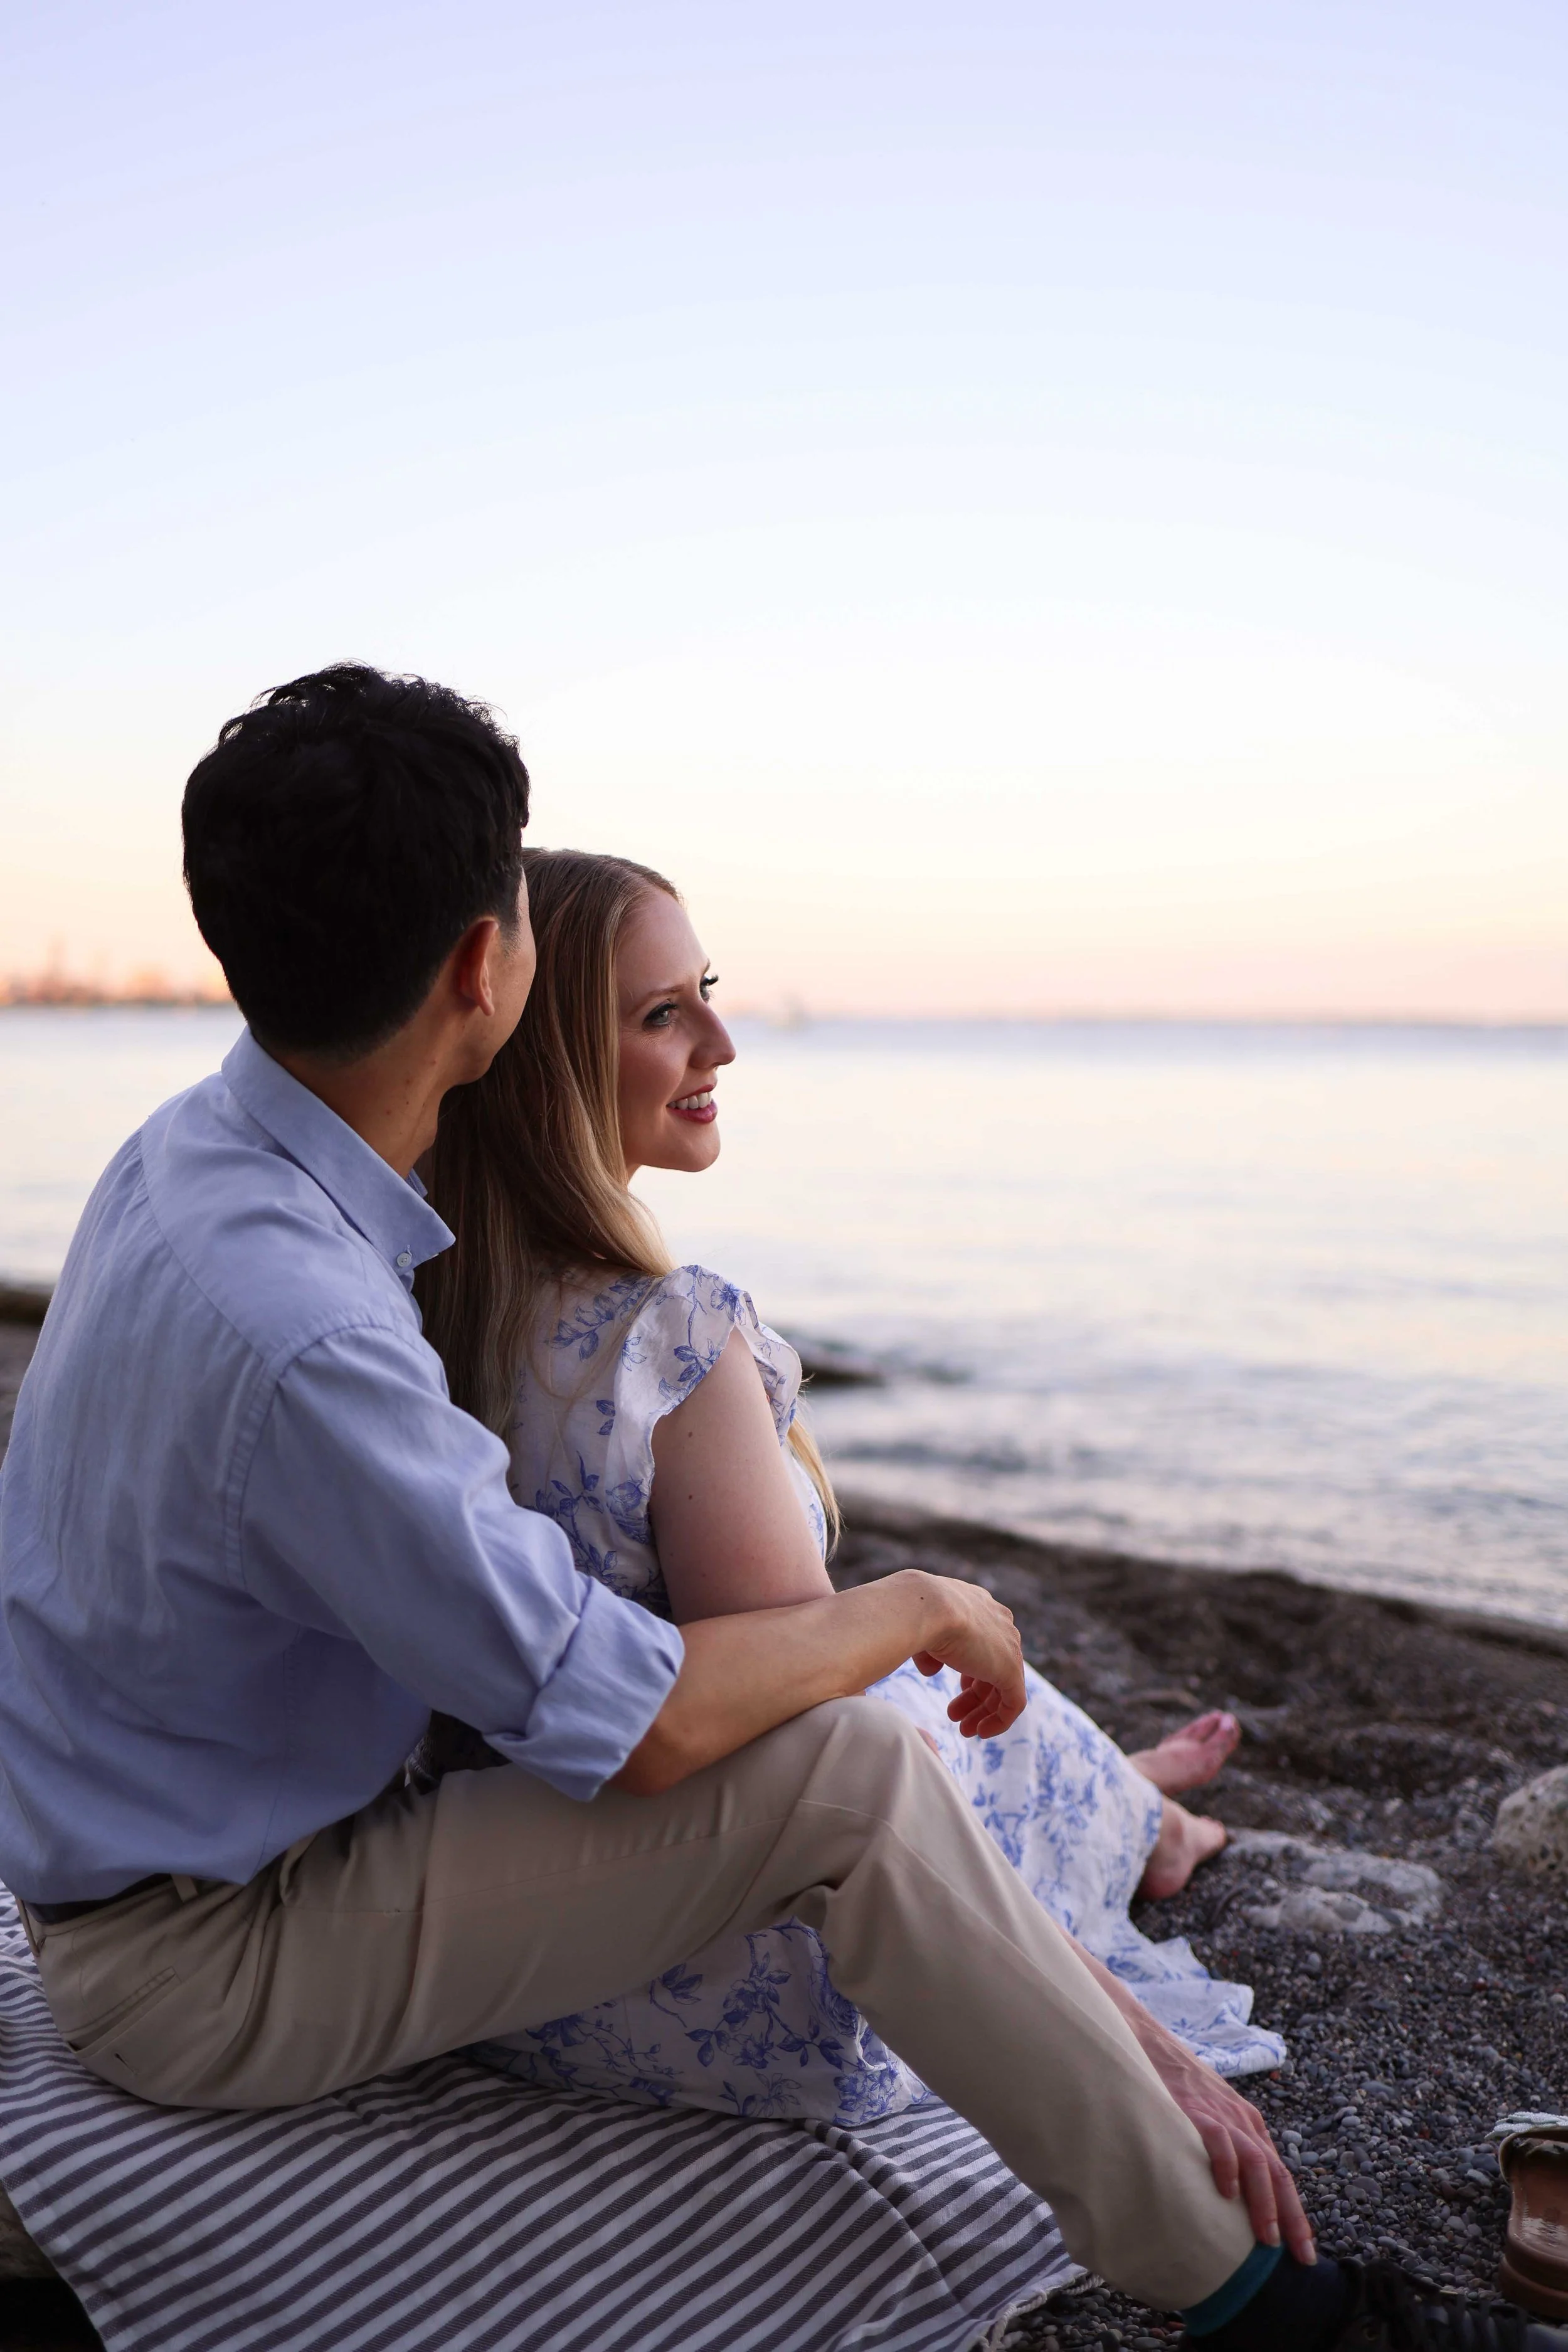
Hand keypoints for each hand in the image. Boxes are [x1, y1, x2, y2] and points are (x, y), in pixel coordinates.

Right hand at [908, 1574, 1026, 1735]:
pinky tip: (981, 1733)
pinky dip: (999, 1720)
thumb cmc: (914, 1614)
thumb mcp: (921, 1630)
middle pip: (994, 1666)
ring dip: (984, 1711)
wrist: (926, 1607)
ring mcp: (1008, 1645)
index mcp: (980, 1607)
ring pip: (1004, 1686)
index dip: (971, 1671)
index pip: (984, 1644)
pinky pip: (1014, 1702)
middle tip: (954, 1716)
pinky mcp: (1011, 1669)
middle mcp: (999, 1622)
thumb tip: (931, 1670)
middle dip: (975, 1695)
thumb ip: (931, 1652)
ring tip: (964, 1730)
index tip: (958, 1689)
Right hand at [1144, 2036, 1314, 2265]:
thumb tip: (1231, 2201)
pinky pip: (1219, 2140)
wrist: (1150, 2044)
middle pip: (1276, 2173)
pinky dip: (1226, 2167)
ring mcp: (1220, 2115)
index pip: (1280, 2174)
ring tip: (1266, 2238)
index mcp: (1249, 2125)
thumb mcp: (1211, 2116)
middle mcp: (1242, 2121)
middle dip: (1291, 2217)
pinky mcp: (1195, 2110)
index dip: (1295, 2214)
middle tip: (1299, 2254)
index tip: (1304, 2251)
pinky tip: (1226, 2192)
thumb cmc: (1177, 2087)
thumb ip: (1226, 2149)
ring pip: (1255, 2161)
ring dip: (1264, 2202)